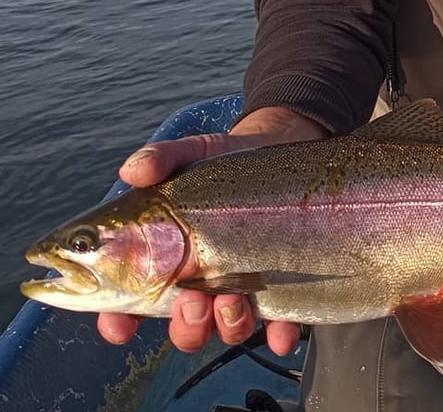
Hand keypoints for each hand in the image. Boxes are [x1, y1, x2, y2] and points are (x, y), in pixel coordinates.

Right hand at [97, 106, 326, 354]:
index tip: (121, 324)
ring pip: (227, 329)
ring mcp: (241, 289)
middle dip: (185, 324)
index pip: (130, 305)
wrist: (275, 148)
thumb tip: (132, 171)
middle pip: (184, 327)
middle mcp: (201, 284)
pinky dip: (279, 334)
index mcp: (166, 262)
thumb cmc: (219, 162)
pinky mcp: (280, 286)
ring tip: (233, 297)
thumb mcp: (189, 155)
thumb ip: (160, 160)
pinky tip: (280, 332)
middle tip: (192, 298)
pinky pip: (279, 325)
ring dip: (226, 325)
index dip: (119, 321)